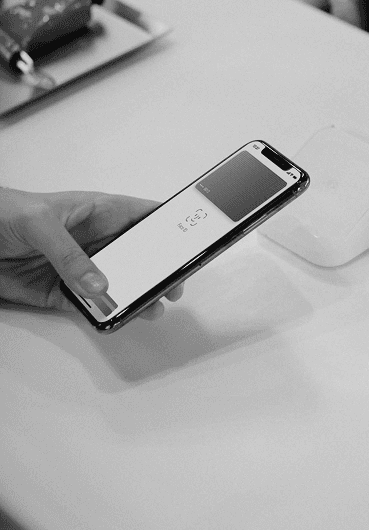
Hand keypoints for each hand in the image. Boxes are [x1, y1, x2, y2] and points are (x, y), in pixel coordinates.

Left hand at [0, 188, 182, 317]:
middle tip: (173, 284)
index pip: (143, 217)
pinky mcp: (60, 293)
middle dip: (158, 270)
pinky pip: (89, 308)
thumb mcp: (40, 224)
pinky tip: (114, 317)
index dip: (168, 226)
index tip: (188, 241)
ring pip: (118, 286)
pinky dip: (103, 315)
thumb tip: (98, 282)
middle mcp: (94, 240)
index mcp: (97, 212)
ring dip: (134, 296)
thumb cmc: (2, 211)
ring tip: (150, 307)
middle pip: (138, 257)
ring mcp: (79, 268)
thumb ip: (69, 253)